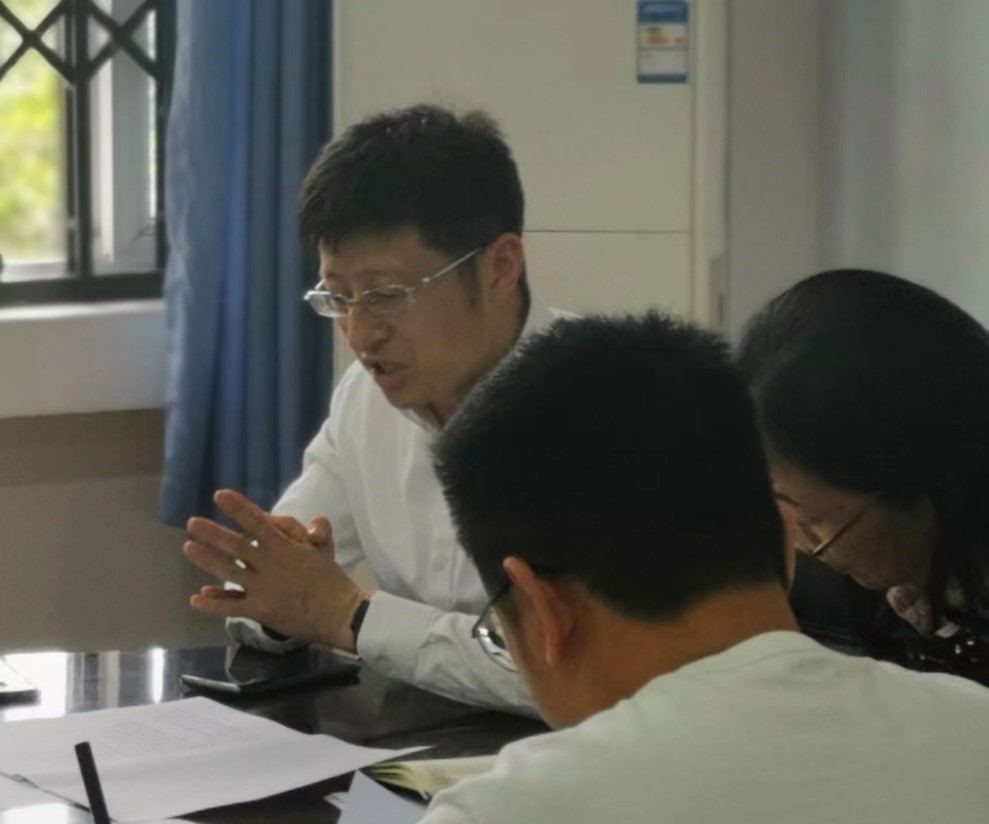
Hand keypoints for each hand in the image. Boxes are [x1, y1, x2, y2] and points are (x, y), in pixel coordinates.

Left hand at [183, 489, 371, 651]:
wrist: (339, 614)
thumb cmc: (330, 578)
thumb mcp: (326, 548)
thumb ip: (316, 529)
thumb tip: (309, 524)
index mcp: (285, 547)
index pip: (258, 522)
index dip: (239, 508)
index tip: (220, 496)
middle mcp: (270, 565)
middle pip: (236, 546)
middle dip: (213, 533)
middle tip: (192, 523)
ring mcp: (263, 589)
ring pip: (229, 572)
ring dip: (207, 560)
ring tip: (188, 548)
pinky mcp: (260, 611)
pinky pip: (232, 606)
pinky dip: (213, 604)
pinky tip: (196, 598)